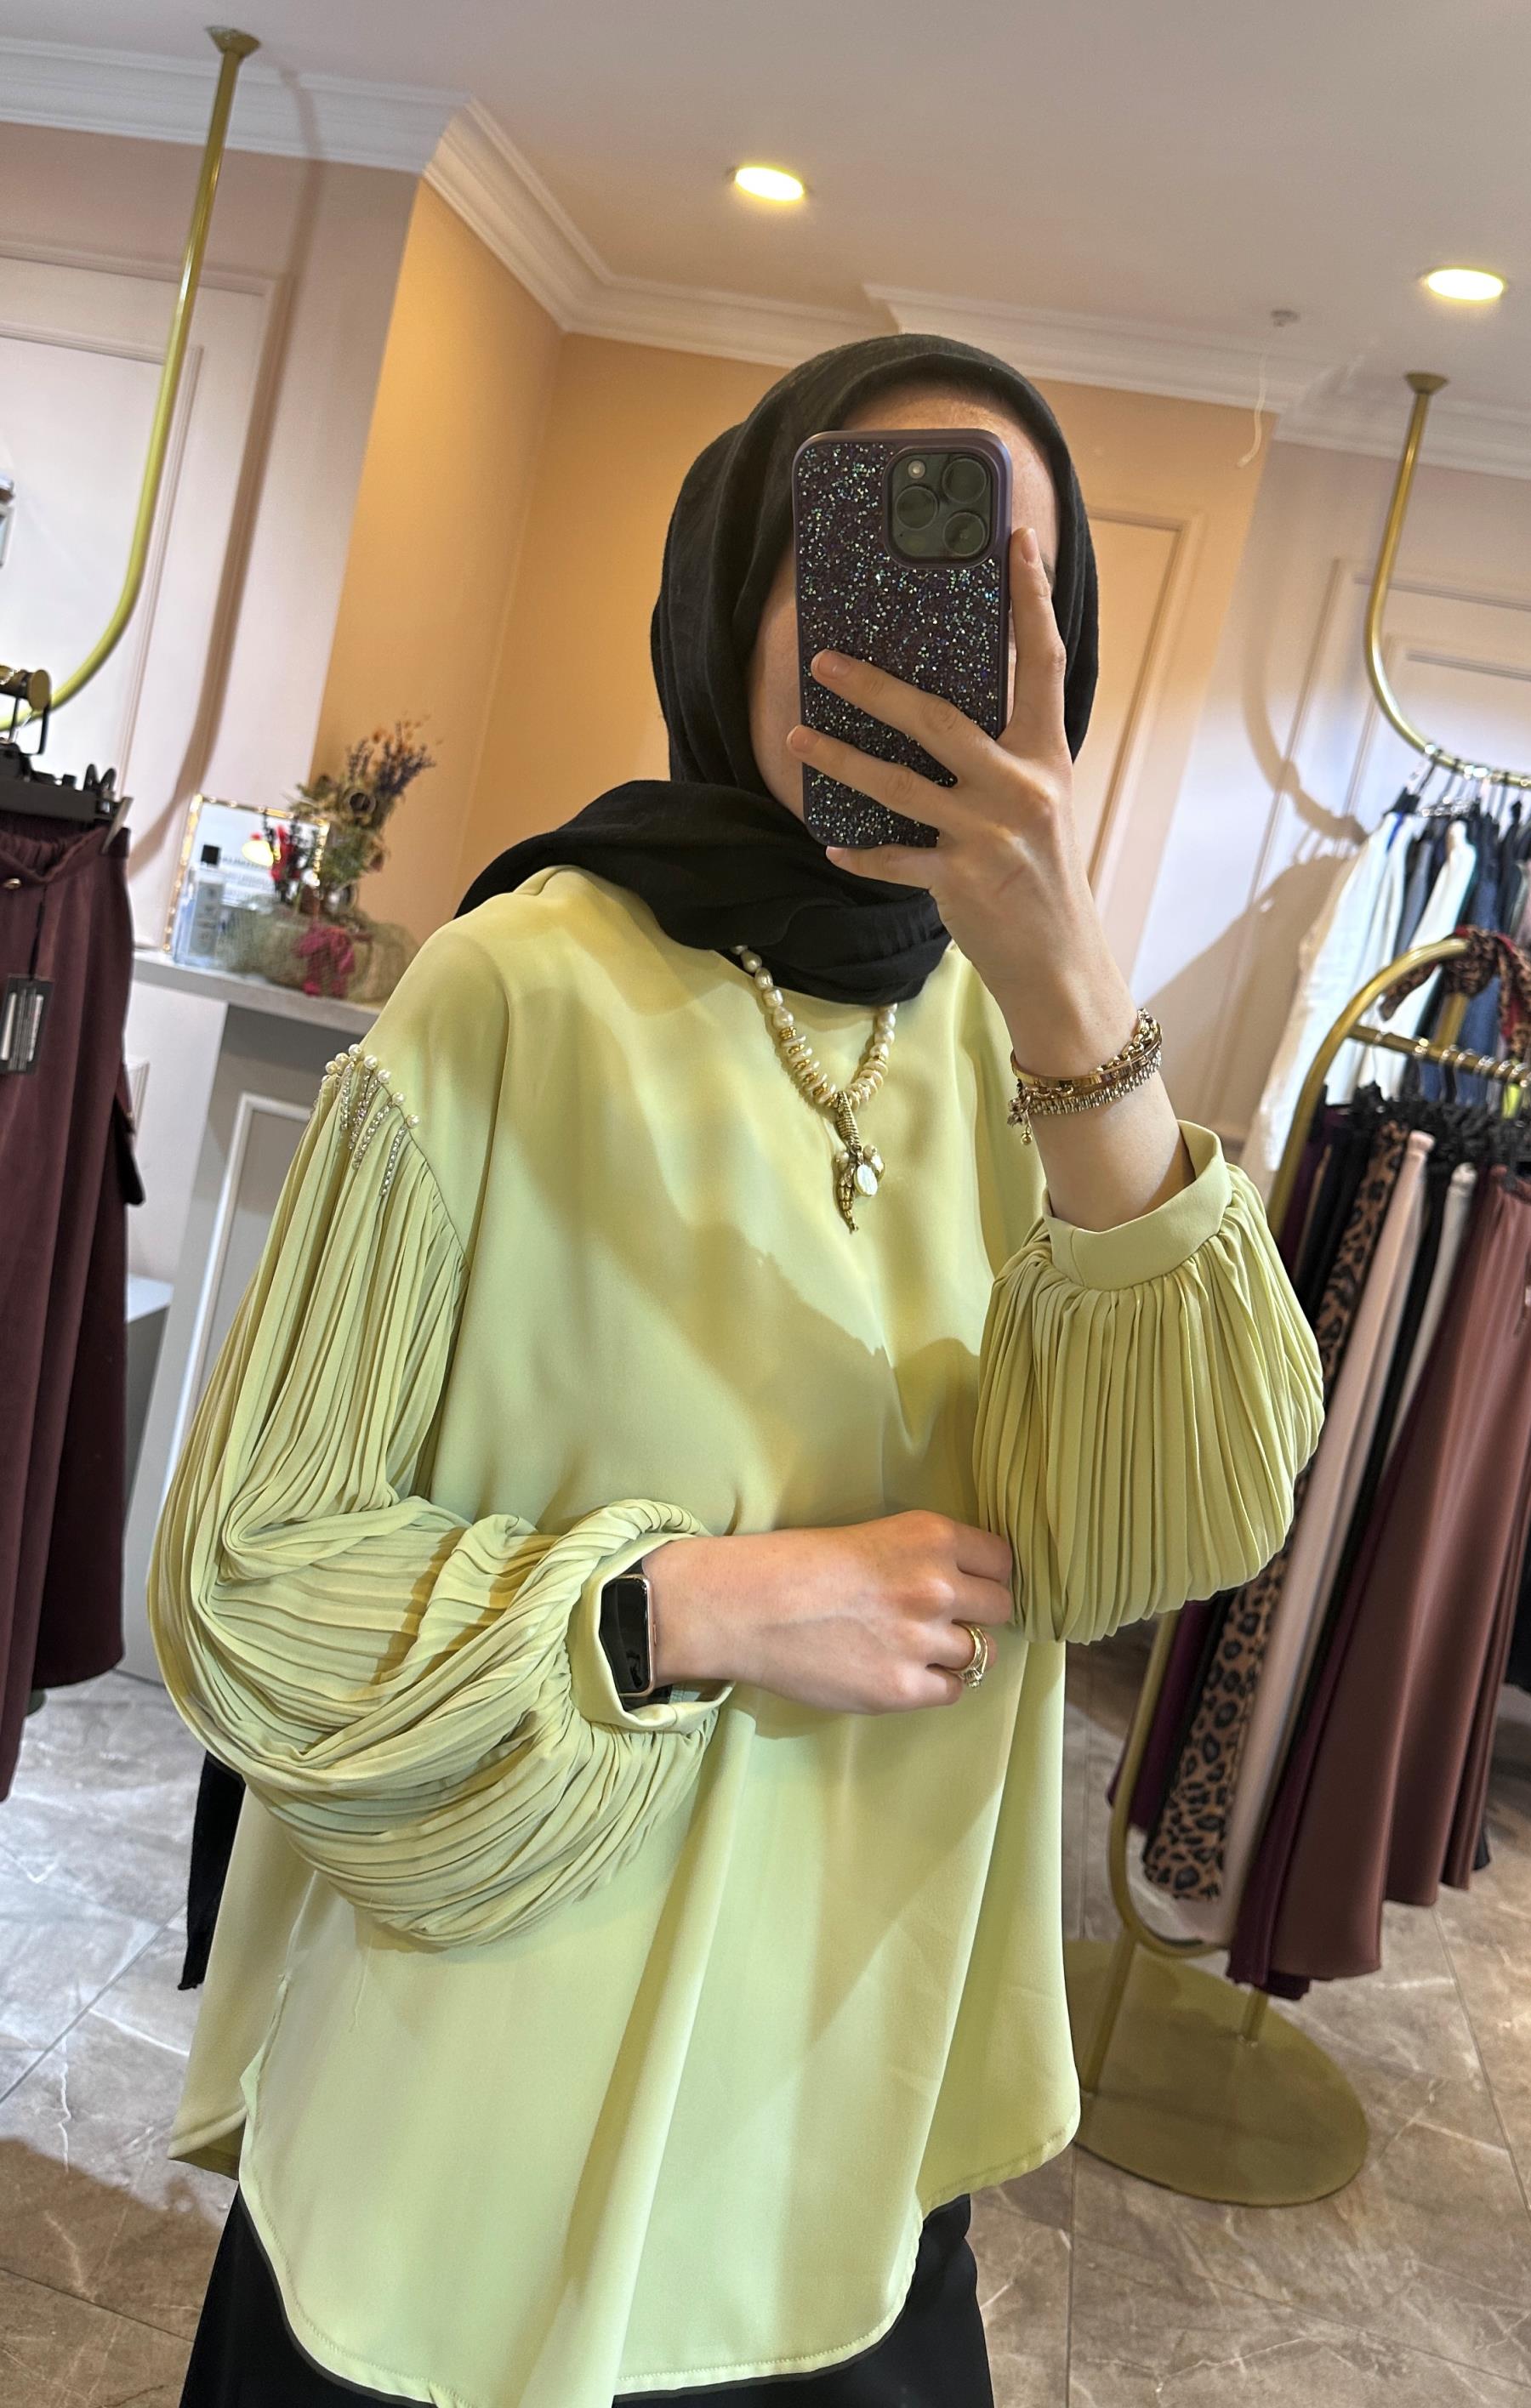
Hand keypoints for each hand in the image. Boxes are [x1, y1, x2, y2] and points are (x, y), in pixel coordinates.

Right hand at [646, 1511, 1013, 1713]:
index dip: (986, 1575)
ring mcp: (923, 1640)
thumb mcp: (875, 1535)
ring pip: (981, 1653)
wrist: (747, 1607)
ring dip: (954, 1651)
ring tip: (913, 1645)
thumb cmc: (798, 1565)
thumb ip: (925, 1557)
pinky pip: (953, 1690)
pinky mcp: (903, 1688)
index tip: (971, 1584)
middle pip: (1000, 1607)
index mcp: (931, 1536)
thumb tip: (968, 1585)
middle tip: (942, 1617)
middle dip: (978, 1613)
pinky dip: (935, 1684)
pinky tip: (903, 1670)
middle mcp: (937, 1586)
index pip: (1001, 1560)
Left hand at [785, 525, 1132, 1073]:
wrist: (1061, 963)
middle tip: (825, 660)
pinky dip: (860, 853)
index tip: (1017, 542)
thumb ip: (1004, 755)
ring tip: (797, 737)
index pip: (1043, 663)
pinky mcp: (960, 881)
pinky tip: (830, 844)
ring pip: (900, 785)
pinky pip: (894, 859)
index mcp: (1047, 756)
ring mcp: (988, 835)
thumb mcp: (1040, 802)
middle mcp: (1021, 787)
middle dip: (876, 688)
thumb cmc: (1041, 875)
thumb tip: (939, 706)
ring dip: (841, 760)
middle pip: (940, 719)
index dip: (1031, 601)